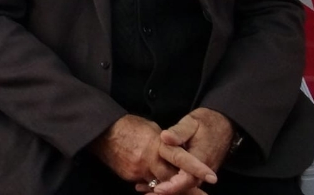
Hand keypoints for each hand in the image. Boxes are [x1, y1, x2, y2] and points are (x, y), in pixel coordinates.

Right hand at [91, 115, 214, 194]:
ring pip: (160, 185)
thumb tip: (175, 149)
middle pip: (172, 180)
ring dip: (170, 188)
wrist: (101, 132)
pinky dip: (153, 183)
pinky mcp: (129, 177)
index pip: (181, 158)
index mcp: (157, 145)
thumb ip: (165, 142)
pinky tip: (156, 183)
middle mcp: (149, 160)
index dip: (196, 168)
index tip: (212, 177)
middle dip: (187, 188)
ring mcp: (138, 171)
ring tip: (178, 189)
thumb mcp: (150, 127)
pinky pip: (146, 183)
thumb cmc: (127, 125)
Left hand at [150, 109, 232, 194]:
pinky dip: (171, 185)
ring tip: (146, 192)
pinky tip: (154, 185)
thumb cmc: (205, 123)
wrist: (222, 125)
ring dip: (168, 190)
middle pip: (185, 188)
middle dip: (167, 192)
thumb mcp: (191, 122)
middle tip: (147, 194)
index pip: (187, 178)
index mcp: (200, 158)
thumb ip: (178, 132)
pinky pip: (185, 183)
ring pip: (184, 187)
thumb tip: (165, 138)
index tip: (157, 189)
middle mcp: (202, 171)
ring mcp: (201, 174)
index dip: (172, 186)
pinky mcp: (197, 173)